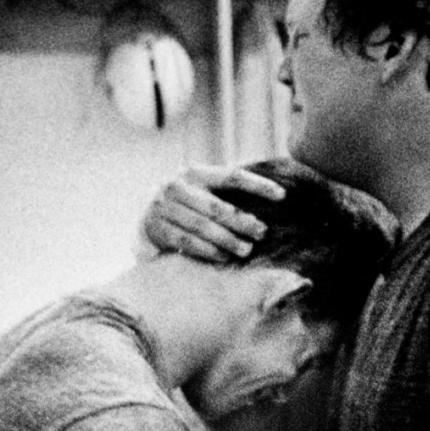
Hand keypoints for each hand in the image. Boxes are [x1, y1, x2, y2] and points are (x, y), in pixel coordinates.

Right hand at [143, 165, 283, 262]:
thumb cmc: (188, 205)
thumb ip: (228, 192)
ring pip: (202, 226)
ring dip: (227, 240)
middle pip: (216, 206)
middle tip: (261, 233)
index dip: (258, 185)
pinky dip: (208, 251)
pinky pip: (186, 242)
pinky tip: (224, 257)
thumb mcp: (204, 191)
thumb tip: (276, 196)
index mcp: (195, 173)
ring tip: (246, 250)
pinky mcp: (156, 228)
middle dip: (242, 221)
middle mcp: (177, 186)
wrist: (147, 217)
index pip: (232, 176)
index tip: (282, 195)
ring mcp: (163, 207)